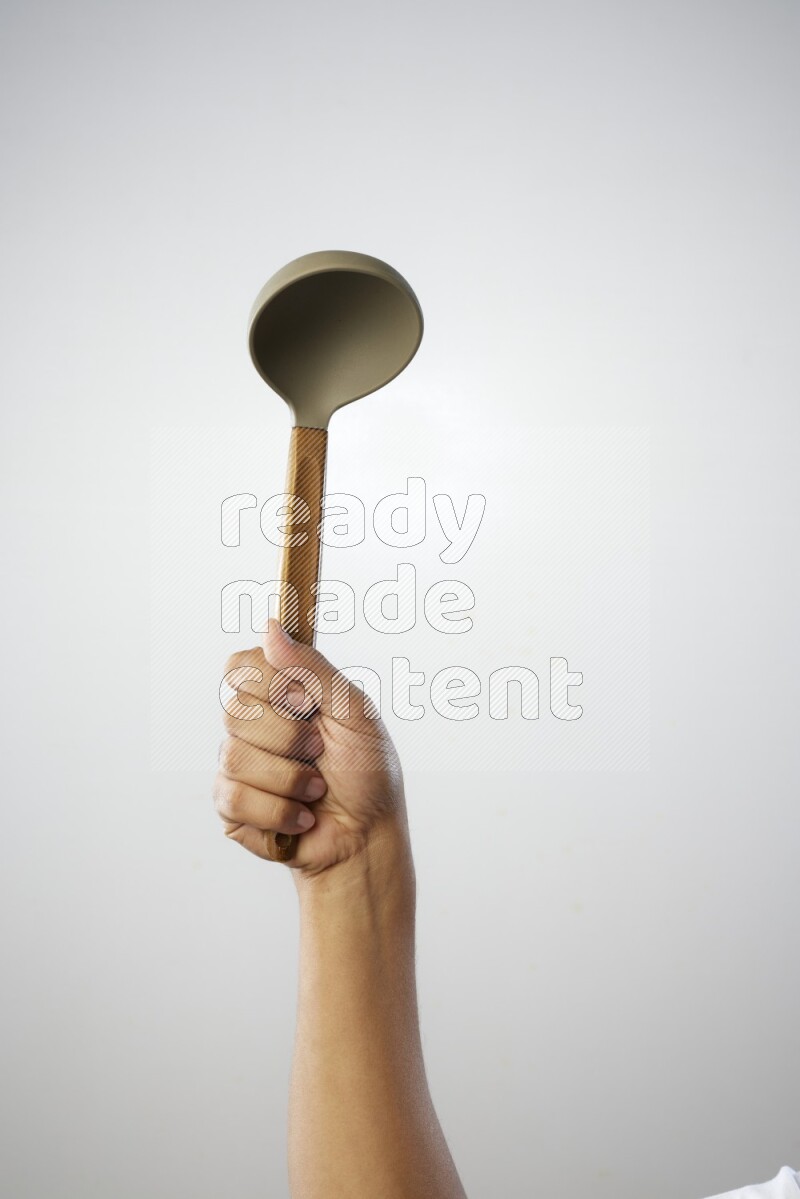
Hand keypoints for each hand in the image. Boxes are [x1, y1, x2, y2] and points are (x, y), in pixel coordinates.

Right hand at [214, 620, 409, 877]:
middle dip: (289, 737)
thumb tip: (271, 626)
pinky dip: (279, 811)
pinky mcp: (232, 807)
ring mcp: (239, 766)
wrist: (367, 836)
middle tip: (320, 752)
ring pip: (235, 757)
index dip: (268, 683)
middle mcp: (255, 725)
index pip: (241, 667)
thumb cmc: (367, 772)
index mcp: (281, 695)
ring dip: (289, 779)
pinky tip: (301, 818)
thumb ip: (312, 668)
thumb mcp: (353, 712)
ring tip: (316, 790)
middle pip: (236, 710)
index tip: (303, 702)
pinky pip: (235, 798)